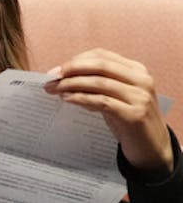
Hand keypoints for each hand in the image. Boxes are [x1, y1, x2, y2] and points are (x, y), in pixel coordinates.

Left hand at [44, 49, 173, 174]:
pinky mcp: (134, 115)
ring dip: (72, 84)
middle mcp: (141, 80)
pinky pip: (102, 102)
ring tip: (54, 89)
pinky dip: (81, 98)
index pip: (102, 55)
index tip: (57, 69)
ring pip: (99, 82)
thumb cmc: (128, 119)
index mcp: (137, 70)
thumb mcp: (115, 97)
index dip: (77, 60)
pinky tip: (67, 99)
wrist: (151, 147)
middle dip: (71, 70)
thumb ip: (96, 85)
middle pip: (100, 65)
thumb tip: (63, 79)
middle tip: (51, 77)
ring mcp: (140, 97)